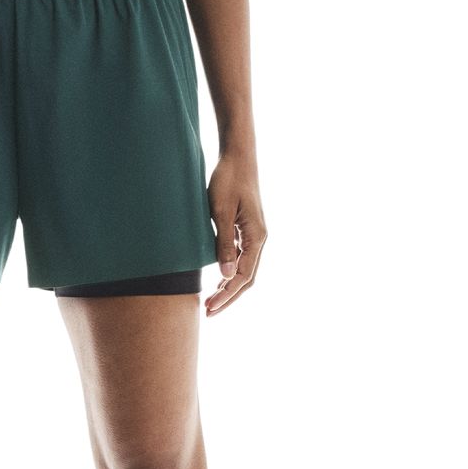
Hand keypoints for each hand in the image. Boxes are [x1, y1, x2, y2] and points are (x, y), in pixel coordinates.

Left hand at [205, 152, 265, 314]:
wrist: (238, 156)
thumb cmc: (228, 180)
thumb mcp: (221, 212)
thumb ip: (224, 244)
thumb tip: (226, 276)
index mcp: (256, 237)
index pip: (243, 276)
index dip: (227, 295)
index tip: (210, 307)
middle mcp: (259, 239)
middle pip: (247, 278)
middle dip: (228, 297)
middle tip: (208, 311)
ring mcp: (254, 234)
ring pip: (245, 269)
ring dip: (229, 286)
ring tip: (211, 300)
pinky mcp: (246, 228)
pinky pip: (241, 257)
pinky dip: (230, 272)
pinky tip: (218, 278)